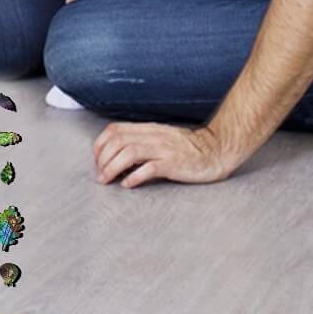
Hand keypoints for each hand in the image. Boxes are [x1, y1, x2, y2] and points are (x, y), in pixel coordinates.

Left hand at [93, 121, 236, 187]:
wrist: (215, 149)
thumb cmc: (185, 147)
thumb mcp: (159, 137)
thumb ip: (139, 141)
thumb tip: (116, 154)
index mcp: (146, 129)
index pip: (114, 130)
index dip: (100, 145)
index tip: (97, 160)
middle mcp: (152, 136)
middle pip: (117, 141)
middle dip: (103, 158)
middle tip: (100, 175)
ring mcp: (162, 149)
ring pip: (129, 153)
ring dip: (113, 167)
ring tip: (107, 180)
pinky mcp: (173, 163)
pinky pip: (149, 168)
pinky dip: (135, 176)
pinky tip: (128, 184)